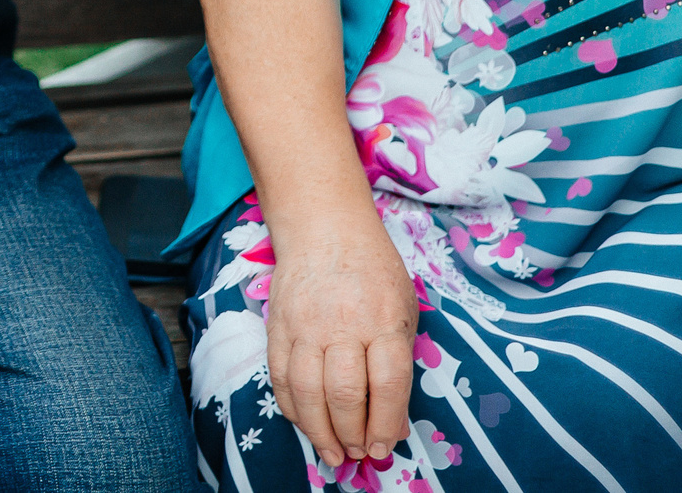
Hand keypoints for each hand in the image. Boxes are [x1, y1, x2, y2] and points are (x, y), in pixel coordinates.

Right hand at [262, 210, 417, 468]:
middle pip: (345, 394)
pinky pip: (280, 378)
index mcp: (384, 319)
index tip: (383, 447)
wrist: (324, 228)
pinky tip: (306, 424)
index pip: (387, 383)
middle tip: (358, 453)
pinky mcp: (278, 326)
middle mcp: (343, 323)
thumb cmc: (373, 271)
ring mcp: (305, 325)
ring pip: (307, 392)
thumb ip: (399, 364)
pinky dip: (292, 409)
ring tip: (332, 452)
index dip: (386, 424)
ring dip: (320, 432)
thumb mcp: (403, 309)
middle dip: (352, 435)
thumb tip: (391, 424)